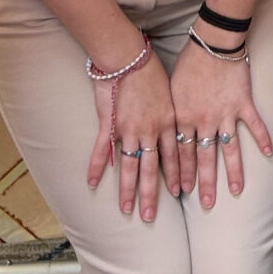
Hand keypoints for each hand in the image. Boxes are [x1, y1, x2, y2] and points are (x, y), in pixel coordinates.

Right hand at [89, 52, 178, 219]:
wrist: (129, 56)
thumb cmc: (151, 69)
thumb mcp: (171, 93)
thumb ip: (171, 114)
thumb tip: (177, 126)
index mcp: (168, 123)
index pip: (175, 156)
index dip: (177, 175)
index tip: (180, 192)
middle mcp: (151, 131)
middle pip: (152, 169)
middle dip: (152, 195)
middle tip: (150, 216)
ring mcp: (130, 130)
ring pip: (130, 166)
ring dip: (128, 190)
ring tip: (127, 210)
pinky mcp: (111, 124)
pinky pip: (103, 151)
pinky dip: (97, 168)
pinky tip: (92, 184)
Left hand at [170, 31, 272, 208]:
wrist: (211, 43)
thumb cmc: (188, 63)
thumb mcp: (171, 90)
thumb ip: (171, 114)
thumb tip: (163, 131)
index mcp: (183, 118)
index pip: (182, 154)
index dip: (182, 174)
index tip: (182, 193)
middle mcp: (203, 121)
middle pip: (204, 158)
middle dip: (204, 183)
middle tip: (206, 203)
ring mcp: (225, 114)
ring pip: (229, 149)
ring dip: (233, 172)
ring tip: (235, 191)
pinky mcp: (243, 104)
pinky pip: (255, 125)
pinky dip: (263, 139)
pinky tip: (270, 155)